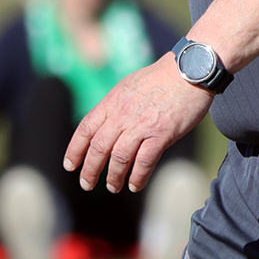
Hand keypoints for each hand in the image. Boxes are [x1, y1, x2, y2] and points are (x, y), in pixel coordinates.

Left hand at [64, 55, 212, 193]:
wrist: (189, 71)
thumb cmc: (161, 78)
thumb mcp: (128, 86)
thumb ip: (115, 106)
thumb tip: (104, 124)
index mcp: (112, 102)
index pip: (85, 129)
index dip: (75, 150)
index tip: (70, 165)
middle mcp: (122, 114)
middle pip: (99, 147)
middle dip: (90, 170)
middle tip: (86, 183)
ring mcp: (141, 125)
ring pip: (119, 158)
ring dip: (114, 177)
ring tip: (113, 187)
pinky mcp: (161, 134)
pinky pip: (144, 162)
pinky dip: (138, 177)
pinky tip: (135, 185)